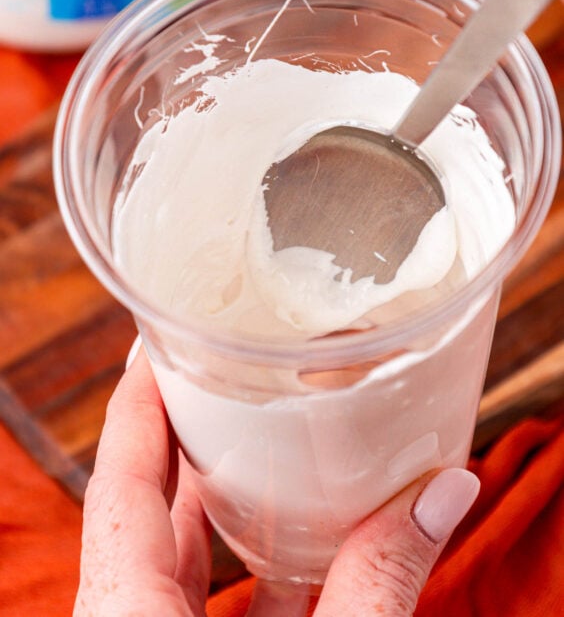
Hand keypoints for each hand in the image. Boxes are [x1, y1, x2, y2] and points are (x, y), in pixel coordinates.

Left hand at [75, 347, 478, 615]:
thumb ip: (378, 584)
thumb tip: (446, 491)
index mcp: (125, 611)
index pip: (119, 475)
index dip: (133, 400)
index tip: (154, 339)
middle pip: (145, 502)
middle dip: (185, 432)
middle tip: (221, 370)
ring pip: (175, 550)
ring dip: (220, 496)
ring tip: (265, 439)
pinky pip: (204, 598)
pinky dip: (248, 562)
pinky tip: (300, 546)